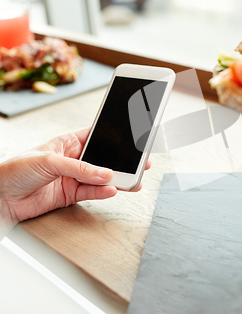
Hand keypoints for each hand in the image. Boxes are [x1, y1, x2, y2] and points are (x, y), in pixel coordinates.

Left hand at [0, 128, 150, 224]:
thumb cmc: (13, 170)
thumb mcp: (48, 161)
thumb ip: (79, 168)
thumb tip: (104, 173)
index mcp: (66, 142)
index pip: (96, 136)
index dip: (113, 138)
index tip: (131, 139)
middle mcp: (72, 159)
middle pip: (102, 159)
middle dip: (120, 162)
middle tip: (139, 163)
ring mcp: (72, 178)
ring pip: (101, 178)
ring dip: (116, 179)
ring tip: (132, 180)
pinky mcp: (70, 195)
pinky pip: (92, 193)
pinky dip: (103, 193)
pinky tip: (112, 190)